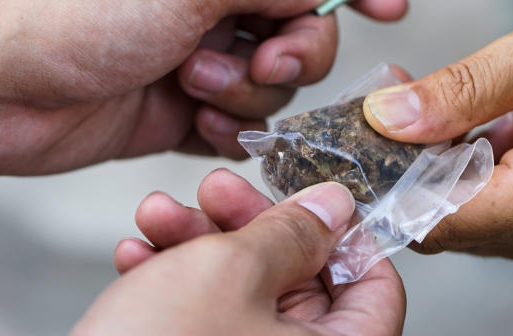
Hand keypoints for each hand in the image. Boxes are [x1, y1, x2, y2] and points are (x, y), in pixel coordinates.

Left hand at [0, 0, 406, 174]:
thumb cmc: (76, 5)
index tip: (391, 4)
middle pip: (299, 14)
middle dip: (293, 43)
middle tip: (258, 55)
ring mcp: (190, 47)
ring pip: (272, 73)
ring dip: (248, 85)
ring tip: (191, 85)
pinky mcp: (175, 104)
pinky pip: (237, 116)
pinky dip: (227, 124)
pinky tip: (191, 122)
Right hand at [74, 170, 405, 334]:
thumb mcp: (230, 271)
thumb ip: (290, 231)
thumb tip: (334, 206)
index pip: (376, 289)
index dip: (342, 234)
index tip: (303, 198)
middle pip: (300, 282)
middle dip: (245, 225)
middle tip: (212, 189)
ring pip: (243, 295)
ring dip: (197, 245)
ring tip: (154, 217)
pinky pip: (207, 322)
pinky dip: (174, 284)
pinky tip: (136, 257)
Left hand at [361, 0, 512, 260]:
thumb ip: (466, 85)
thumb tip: (388, 116)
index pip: (438, 219)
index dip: (388, 184)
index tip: (359, 141)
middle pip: (453, 224)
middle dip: (411, 169)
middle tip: (398, 105)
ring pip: (480, 221)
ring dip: (449, 169)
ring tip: (449, 105)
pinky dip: (486, 175)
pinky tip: (497, 124)